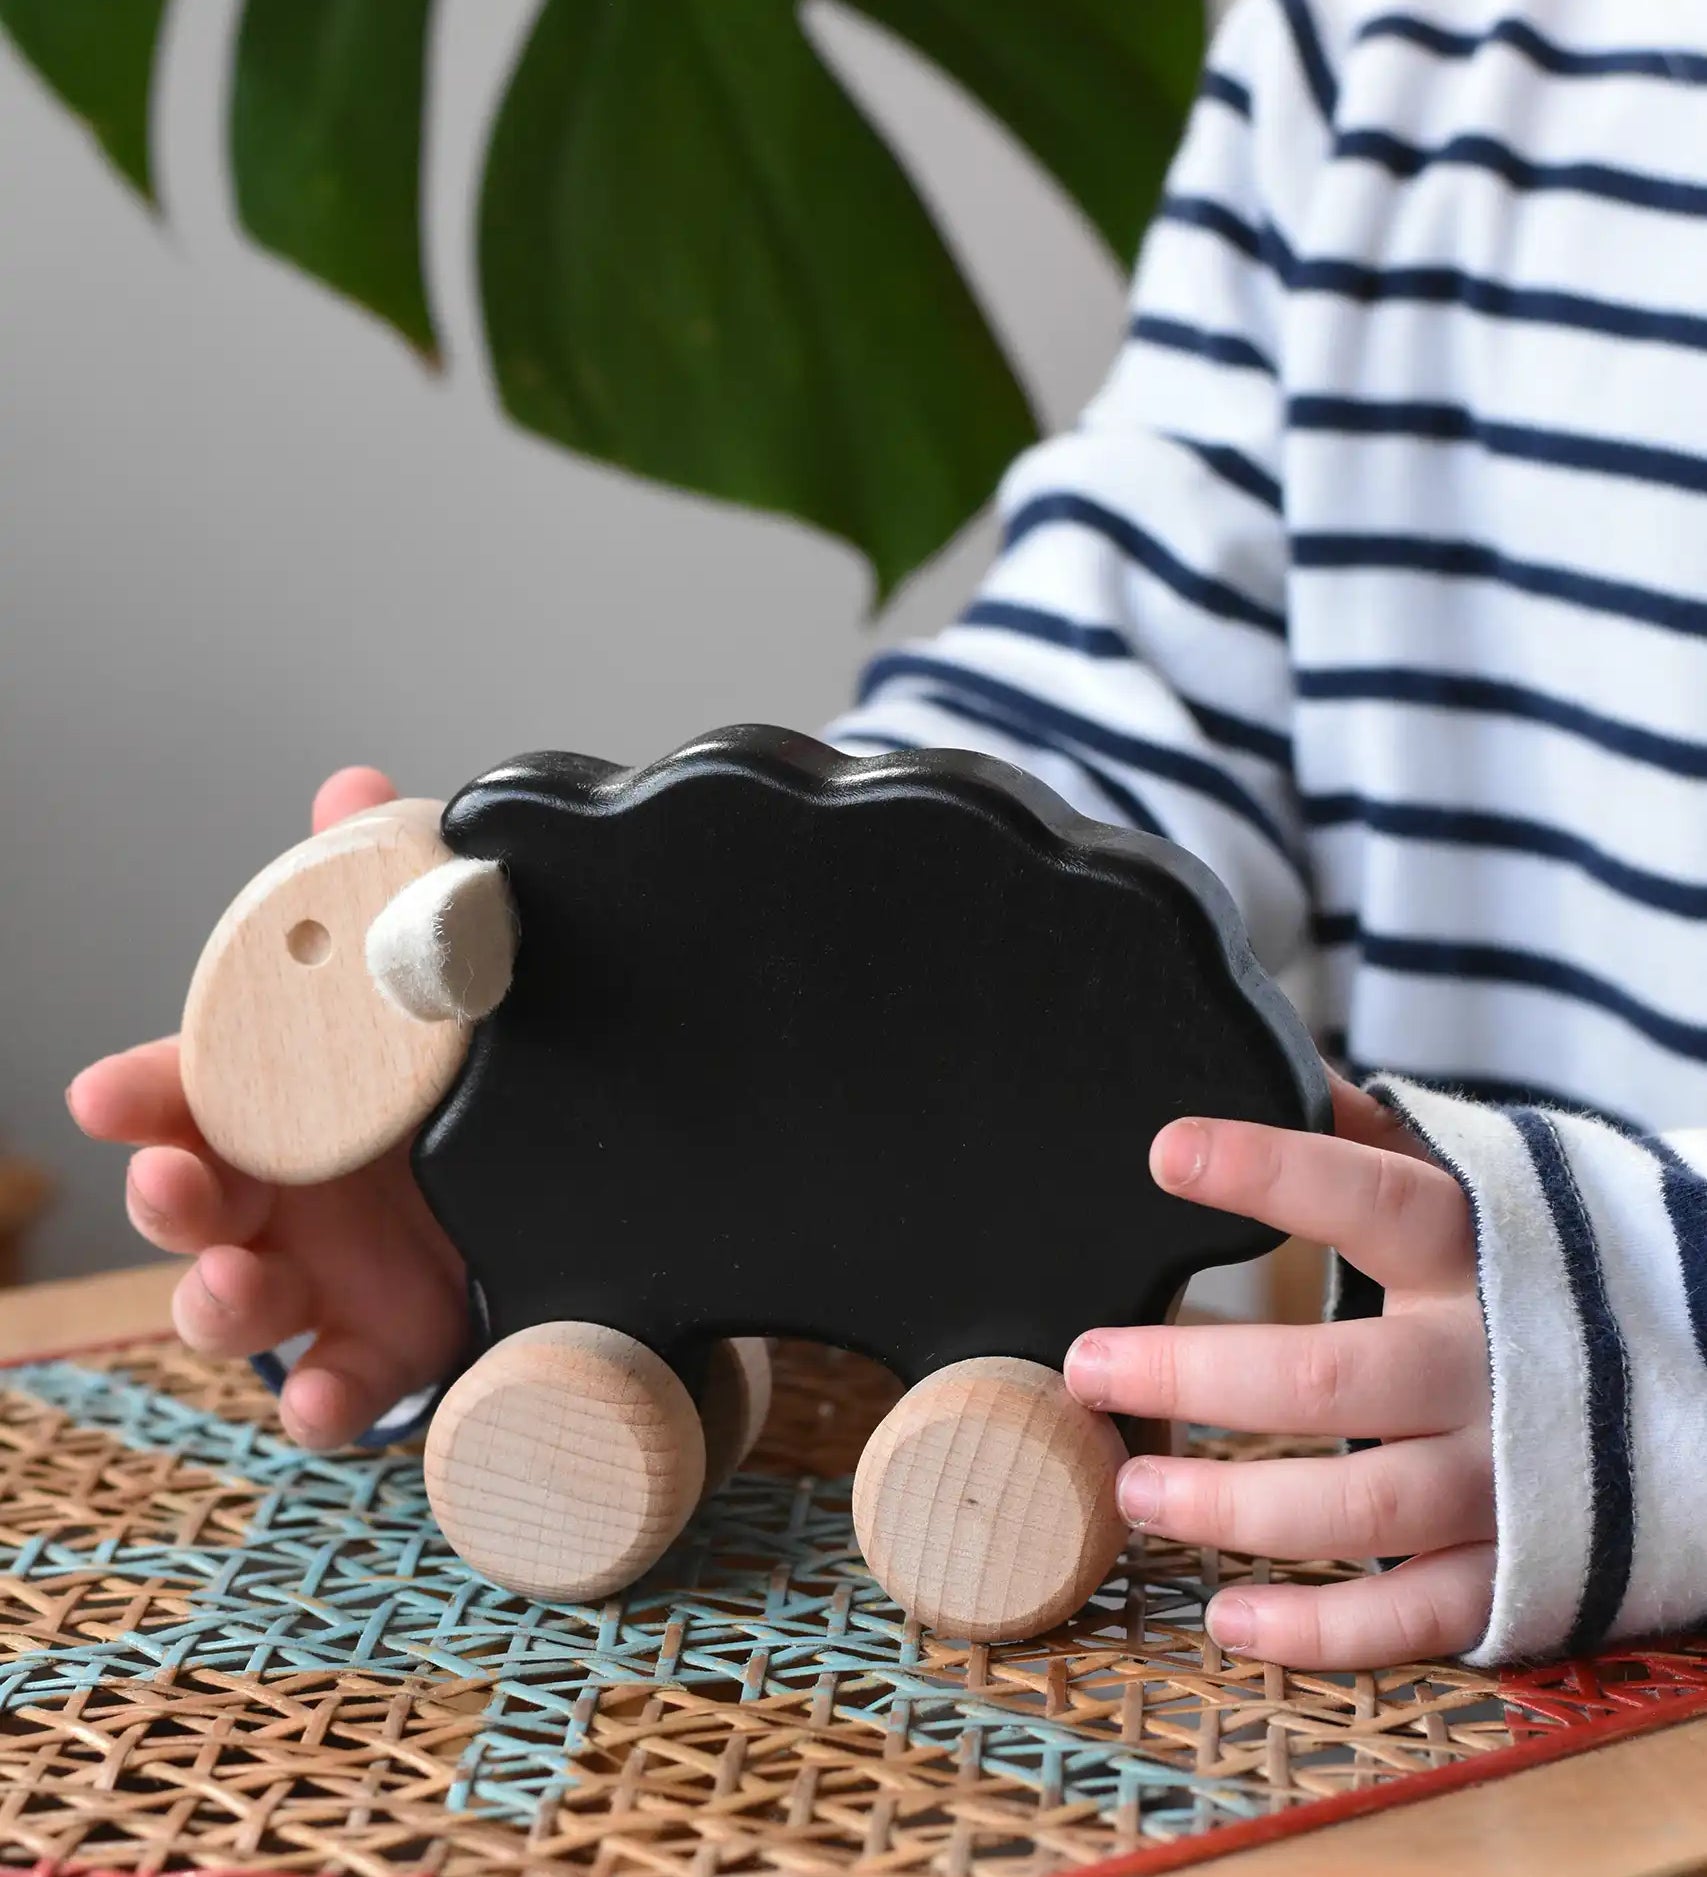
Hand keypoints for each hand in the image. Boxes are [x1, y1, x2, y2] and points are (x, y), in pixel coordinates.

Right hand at [67, 768, 467, 1449]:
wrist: (528, 1174)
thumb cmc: (430, 1077)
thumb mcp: (408, 982)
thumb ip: (372, 891)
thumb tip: (354, 789)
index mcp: (274, 1097)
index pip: (183, 1091)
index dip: (140, 1095)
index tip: (108, 1094)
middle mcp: (277, 1190)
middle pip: (189, 1202)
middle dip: (167, 1196)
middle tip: (172, 1183)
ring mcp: (321, 1274)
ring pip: (235, 1300)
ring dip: (219, 1298)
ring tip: (236, 1285)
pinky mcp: (382, 1342)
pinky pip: (339, 1386)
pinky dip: (322, 1401)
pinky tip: (321, 1402)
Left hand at [1065, 1071, 1492, 1668]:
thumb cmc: (1553, 1270)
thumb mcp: (1481, 1186)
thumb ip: (1372, 1136)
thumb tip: (1270, 1057)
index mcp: (1479, 1251)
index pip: (1367, 1199)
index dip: (1267, 1173)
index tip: (1164, 1153)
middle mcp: (1492, 1363)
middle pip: (1329, 1378)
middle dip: (1194, 1372)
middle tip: (1086, 1365)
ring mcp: (1513, 1474)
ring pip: (1360, 1507)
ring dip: (1232, 1507)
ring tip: (1131, 1488)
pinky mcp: (1529, 1566)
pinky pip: (1422, 1614)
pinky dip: (1326, 1633)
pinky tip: (1232, 1619)